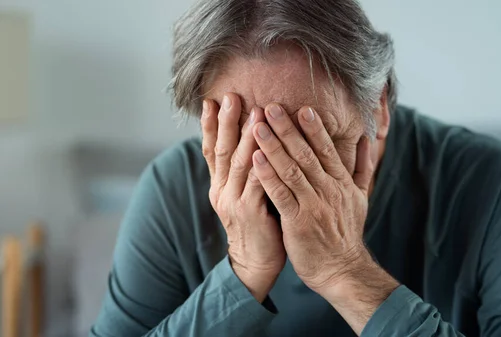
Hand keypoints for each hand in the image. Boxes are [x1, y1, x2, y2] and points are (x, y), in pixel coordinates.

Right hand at [201, 94, 285, 301]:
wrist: (255, 262)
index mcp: (220, 185)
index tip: (211, 100)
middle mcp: (222, 190)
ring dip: (247, 137)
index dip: (210, 125)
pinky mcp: (249, 212)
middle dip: (226, 122)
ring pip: (239, 163)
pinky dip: (261, 164)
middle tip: (231, 96)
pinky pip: (256, 183)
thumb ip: (244, 172)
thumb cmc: (257, 224)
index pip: (211, 149)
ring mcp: (233, 201)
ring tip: (255, 113)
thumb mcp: (244, 195)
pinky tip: (267, 148)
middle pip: (222, 150)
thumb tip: (250, 142)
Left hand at [250, 103, 375, 292]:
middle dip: (287, 129)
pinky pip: (281, 195)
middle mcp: (328, 190)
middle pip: (306, 154)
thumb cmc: (346, 233)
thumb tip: (368, 139)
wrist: (342, 270)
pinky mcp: (298, 222)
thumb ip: (363, 167)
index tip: (302, 107)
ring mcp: (313, 206)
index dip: (314, 128)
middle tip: (271, 107)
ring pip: (291, 170)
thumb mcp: (360, 198)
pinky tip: (255, 160)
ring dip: (273, 146)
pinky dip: (268, 176)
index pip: (326, 149)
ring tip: (257, 126)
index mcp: (341, 183)